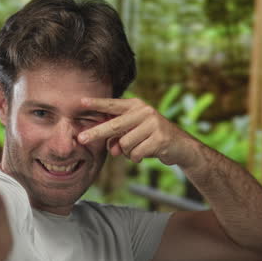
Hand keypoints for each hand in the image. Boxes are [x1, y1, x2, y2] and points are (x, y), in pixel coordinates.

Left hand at [77, 98, 200, 167]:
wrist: (180, 146)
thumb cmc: (152, 137)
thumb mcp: (134, 133)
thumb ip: (119, 138)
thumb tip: (113, 150)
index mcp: (136, 106)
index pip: (113, 104)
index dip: (97, 104)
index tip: (80, 101)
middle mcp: (144, 111)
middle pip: (114, 125)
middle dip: (96, 133)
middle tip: (81, 139)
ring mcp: (153, 124)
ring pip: (125, 144)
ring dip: (127, 152)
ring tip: (138, 149)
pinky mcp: (160, 138)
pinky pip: (136, 153)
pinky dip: (137, 158)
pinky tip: (146, 154)